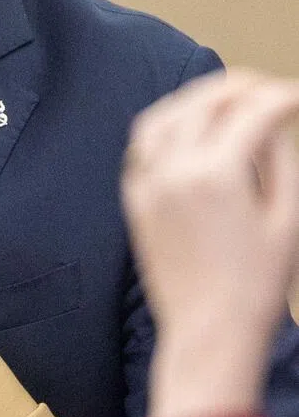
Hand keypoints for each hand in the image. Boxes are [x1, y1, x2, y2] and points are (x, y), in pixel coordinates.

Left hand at [123, 70, 298, 416]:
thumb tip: (272, 121)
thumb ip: (280, 161)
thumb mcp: (288, 220)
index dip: (280, 98)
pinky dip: (164, 126)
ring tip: (226, 99)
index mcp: (216, 174)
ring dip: (194, 100)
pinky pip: (141, 147)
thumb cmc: (257, 284)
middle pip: (202, 103)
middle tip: (266, 88)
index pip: (250, 113)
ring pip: (162, 118)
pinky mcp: (134, 200)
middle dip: (238, 87)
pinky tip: (187, 128)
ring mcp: (147, 184)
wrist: (208, 330)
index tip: (297, 97)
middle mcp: (173, 171)